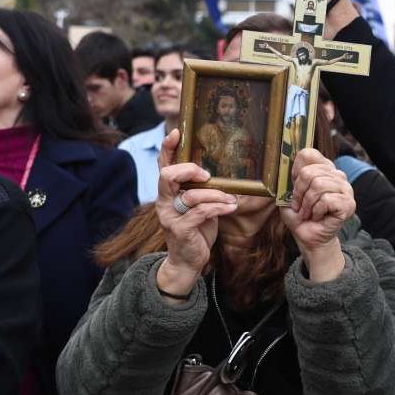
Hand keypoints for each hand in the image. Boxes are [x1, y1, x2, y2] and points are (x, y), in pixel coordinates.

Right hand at [154, 129, 238, 294]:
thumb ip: (201, 190)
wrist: (187, 261)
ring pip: (191, 195)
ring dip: (216, 195)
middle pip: (167, 175)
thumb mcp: (198, 206)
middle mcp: (164, 201)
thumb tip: (219, 172)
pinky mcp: (180, 230)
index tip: (177, 133)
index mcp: (168, 192)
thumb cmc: (196, 229)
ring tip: (231, 200)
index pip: (163, 165)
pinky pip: (201, 212)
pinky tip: (231, 208)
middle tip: (208, 175)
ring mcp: (169, 216)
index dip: (168, 148)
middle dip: (190, 170)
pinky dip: (219, 208)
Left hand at [279, 149, 354, 280]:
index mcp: (324, 169)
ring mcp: (345, 189)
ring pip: (318, 185)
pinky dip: (316, 211)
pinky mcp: (348, 204)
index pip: (309, 154)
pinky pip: (326, 200)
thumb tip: (284, 164)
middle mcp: (337, 175)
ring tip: (308, 213)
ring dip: (307, 204)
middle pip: (310, 171)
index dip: (296, 170)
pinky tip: (318, 217)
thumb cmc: (300, 216)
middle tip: (299, 205)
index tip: (293, 185)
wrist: (308, 237)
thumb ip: (287, 178)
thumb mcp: (288, 195)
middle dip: (299, 192)